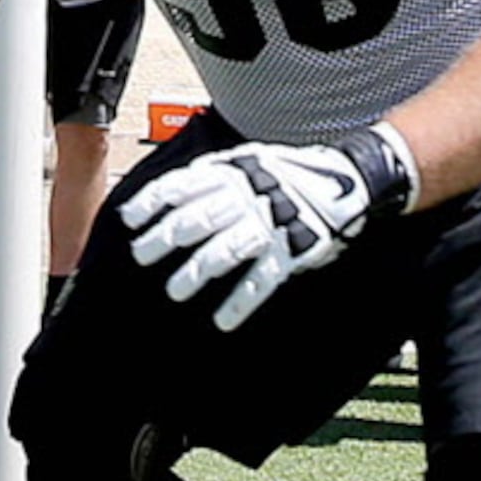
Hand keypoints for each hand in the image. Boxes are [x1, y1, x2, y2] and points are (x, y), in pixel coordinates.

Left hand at [120, 129, 412, 330]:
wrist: (349, 179)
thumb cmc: (292, 172)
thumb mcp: (252, 160)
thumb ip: (217, 173)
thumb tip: (174, 190)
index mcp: (236, 172)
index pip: (184, 186)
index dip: (153, 202)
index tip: (130, 220)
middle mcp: (249, 196)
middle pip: (197, 220)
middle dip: (164, 239)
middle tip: (141, 256)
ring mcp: (271, 224)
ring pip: (224, 252)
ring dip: (195, 273)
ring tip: (175, 291)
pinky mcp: (292, 250)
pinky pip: (261, 280)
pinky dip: (241, 302)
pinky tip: (223, 321)